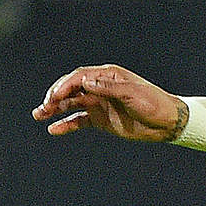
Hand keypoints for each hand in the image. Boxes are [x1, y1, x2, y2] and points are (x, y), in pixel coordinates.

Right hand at [32, 65, 182, 140]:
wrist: (167, 122)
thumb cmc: (153, 103)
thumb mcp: (132, 93)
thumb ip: (109, 88)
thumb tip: (85, 82)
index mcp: (108, 76)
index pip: (80, 77)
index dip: (65, 86)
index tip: (55, 97)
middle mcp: (100, 87)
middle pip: (71, 89)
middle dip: (55, 96)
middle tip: (44, 107)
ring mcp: (99, 103)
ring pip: (71, 104)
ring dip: (54, 109)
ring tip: (39, 115)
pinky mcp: (100, 119)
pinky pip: (78, 121)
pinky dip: (66, 124)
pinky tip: (53, 129)